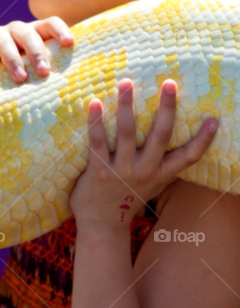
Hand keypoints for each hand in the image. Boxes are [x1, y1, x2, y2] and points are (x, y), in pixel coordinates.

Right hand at [0, 17, 72, 81]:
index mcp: (33, 33)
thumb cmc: (14, 78)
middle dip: (37, 53)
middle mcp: (15, 30)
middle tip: (44, 72)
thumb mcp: (31, 71)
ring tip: (20, 78)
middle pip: (28, 34)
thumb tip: (67, 88)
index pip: (49, 24)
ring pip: (5, 41)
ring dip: (14, 60)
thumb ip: (44, 72)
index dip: (60, 30)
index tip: (68, 43)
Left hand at [70, 79, 217, 231]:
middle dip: (166, 108)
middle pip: (160, 136)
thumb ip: (161, 165)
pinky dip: (95, 123)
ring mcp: (121, 171)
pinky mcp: (99, 172)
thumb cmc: (126, 198)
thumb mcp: (151, 184)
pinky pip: (97, 143)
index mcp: (160, 174)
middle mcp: (144, 171)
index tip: (214, 120)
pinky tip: (94, 104)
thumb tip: (170, 138)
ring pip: (127, 133)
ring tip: (126, 83)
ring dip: (126, 106)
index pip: (188, 157)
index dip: (202, 140)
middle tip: (170, 83)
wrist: (101, 225)